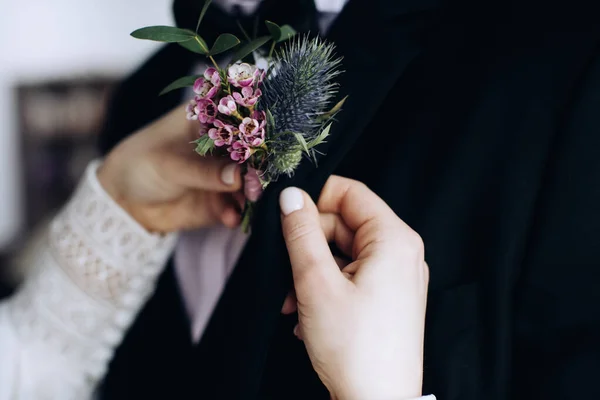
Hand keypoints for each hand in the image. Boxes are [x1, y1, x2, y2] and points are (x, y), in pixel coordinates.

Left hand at [98, 105, 243, 232]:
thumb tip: (238, 176)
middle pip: (252, 155)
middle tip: (255, 184)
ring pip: (249, 183)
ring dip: (251, 194)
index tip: (263, 151)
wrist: (121, 202)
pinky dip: (238, 213)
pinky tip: (231, 218)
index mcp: (209, 121)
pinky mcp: (222, 201)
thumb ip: (203, 172)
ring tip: (247, 203)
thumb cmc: (139, 166)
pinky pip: (237, 207)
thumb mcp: (169, 164)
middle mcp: (223, 147)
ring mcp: (225, 175)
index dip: (254, 135)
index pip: (240, 123)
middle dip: (257, 169)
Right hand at [279, 177, 428, 399]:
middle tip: (285, 270)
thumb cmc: (354, 348)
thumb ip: (301, 232)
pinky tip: (307, 314)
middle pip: (345, 224)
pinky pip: (352, 277)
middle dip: (308, 245)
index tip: (287, 215)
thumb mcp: (316, 283)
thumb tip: (291, 195)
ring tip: (293, 302)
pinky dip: (326, 288)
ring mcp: (396, 278)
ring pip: (343, 253)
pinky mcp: (388, 299)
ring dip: (312, 272)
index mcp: (394, 239)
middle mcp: (401, 253)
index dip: (315, 198)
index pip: (351, 192)